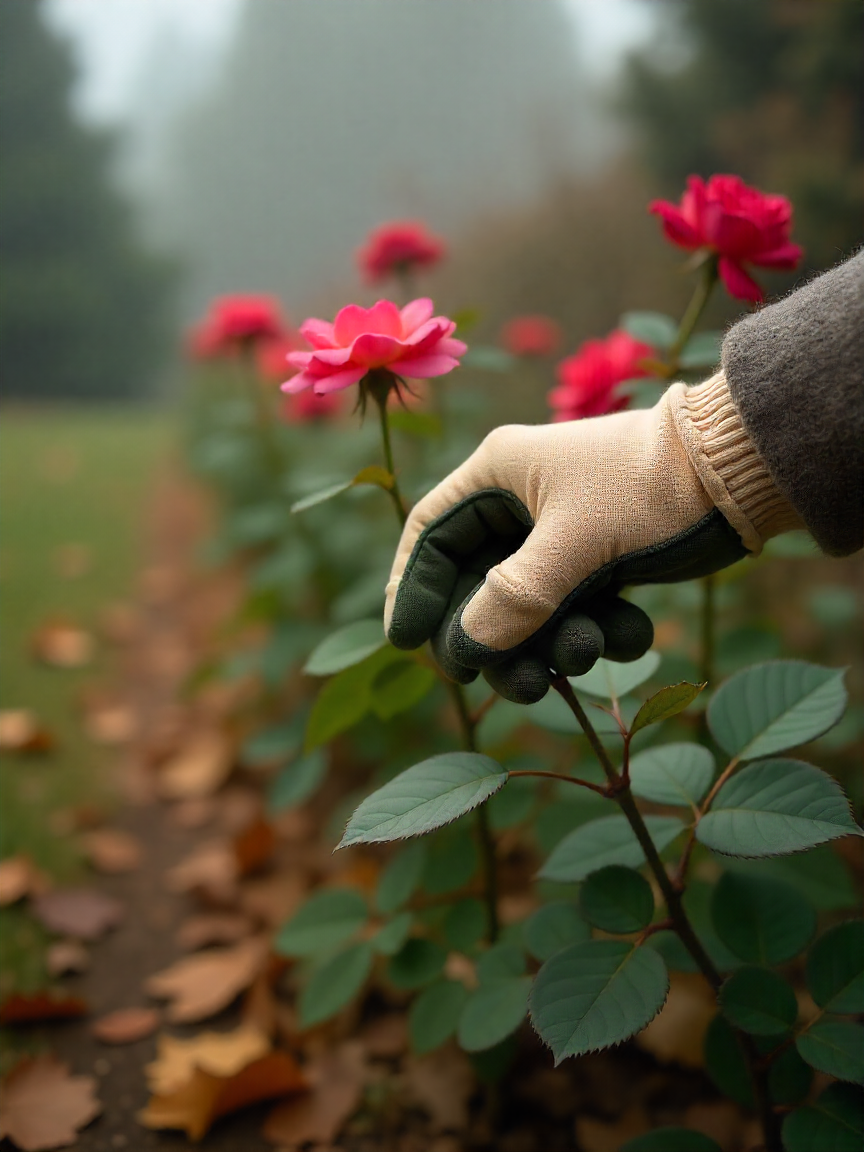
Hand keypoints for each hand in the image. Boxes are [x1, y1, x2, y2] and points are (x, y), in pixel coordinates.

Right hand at [384, 379, 776, 702]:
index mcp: (498, 475)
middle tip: (517, 684)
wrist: (744, 472)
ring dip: (555, 643)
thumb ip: (516, 599)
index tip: (409, 644)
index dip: (414, 592)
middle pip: (479, 586)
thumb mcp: (577, 543)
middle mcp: (522, 502)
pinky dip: (601, 629)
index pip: (429, 535)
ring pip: (531, 607)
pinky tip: (632, 631)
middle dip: (499, 639)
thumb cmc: (650, 488)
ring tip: (588, 654)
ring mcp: (563, 532)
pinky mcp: (602, 557)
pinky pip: (579, 608)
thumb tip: (464, 650)